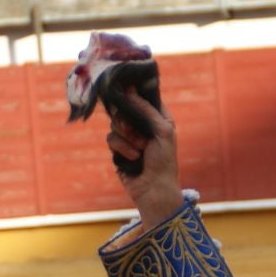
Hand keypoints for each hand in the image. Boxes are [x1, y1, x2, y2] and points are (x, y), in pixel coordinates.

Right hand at [107, 92, 187, 222]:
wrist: (154, 189)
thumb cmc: (164, 161)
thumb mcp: (162, 131)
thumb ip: (146, 110)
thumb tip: (130, 90)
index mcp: (158, 117)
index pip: (144, 97)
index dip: (135, 93)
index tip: (125, 88)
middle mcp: (143, 124)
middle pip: (124, 108)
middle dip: (129, 121)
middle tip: (139, 135)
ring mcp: (130, 136)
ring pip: (115, 123)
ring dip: (127, 137)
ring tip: (140, 150)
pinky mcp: (118, 148)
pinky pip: (111, 138)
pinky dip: (122, 148)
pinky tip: (133, 158)